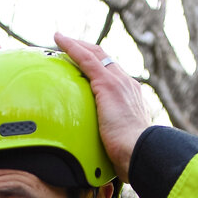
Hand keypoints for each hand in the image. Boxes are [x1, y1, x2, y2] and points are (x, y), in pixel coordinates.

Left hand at [53, 33, 151, 183]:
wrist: (139, 151)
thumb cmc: (132, 155)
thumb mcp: (122, 145)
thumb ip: (114, 142)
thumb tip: (106, 159)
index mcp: (132, 98)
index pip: (114, 77)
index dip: (101, 68)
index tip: (89, 66)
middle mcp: (127, 84)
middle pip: (105, 60)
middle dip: (88, 51)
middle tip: (71, 46)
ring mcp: (118, 82)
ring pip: (95, 54)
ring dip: (77, 45)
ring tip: (60, 40)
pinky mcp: (107, 83)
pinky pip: (85, 59)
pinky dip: (71, 47)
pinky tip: (58, 39)